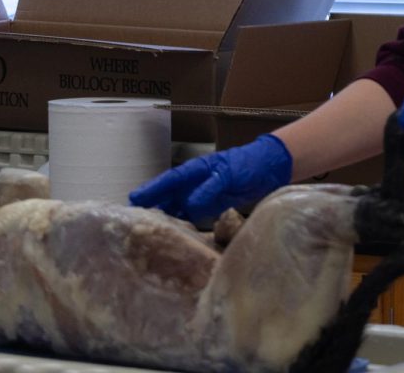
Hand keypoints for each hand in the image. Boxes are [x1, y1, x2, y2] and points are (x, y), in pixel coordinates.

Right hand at [128, 134, 292, 223]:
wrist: (271, 167)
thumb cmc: (249, 164)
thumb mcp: (228, 174)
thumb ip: (209, 188)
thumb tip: (189, 206)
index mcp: (195, 171)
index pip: (168, 182)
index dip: (151, 191)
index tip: (133, 201)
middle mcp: (194, 184)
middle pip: (168, 197)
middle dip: (152, 208)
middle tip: (133, 225)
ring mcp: (203, 196)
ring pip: (178, 209)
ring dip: (167, 220)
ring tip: (149, 236)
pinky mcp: (213, 208)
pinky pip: (194, 218)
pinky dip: (185, 226)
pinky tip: (176, 238)